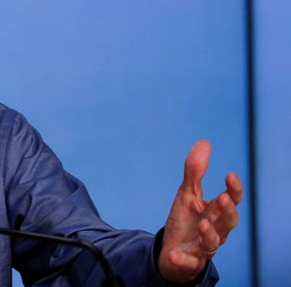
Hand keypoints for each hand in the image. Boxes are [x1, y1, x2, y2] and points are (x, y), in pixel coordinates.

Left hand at [159, 140, 242, 282]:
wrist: (172, 250)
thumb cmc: (186, 221)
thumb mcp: (187, 194)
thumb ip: (195, 171)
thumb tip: (204, 142)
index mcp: (215, 212)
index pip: (231, 200)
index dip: (234, 189)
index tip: (230, 175)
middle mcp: (214, 230)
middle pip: (228, 223)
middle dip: (227, 212)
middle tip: (222, 199)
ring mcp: (202, 247)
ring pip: (212, 244)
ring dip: (209, 234)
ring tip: (201, 224)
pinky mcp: (189, 261)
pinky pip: (188, 263)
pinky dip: (182, 260)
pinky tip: (174, 254)